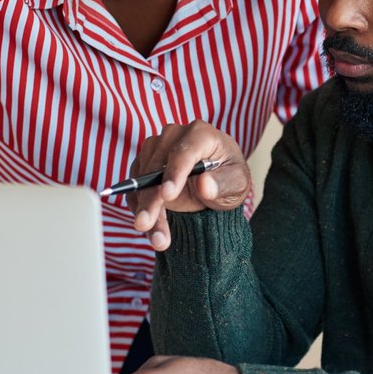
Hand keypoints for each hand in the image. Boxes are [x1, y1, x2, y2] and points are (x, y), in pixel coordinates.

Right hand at [128, 121, 251, 250]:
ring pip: (141, 181)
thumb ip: (223, 184)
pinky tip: (152, 231)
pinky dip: (140, 211)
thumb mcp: (237, 184)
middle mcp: (173, 136)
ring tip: (158, 239)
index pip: (183, 152)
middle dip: (151, 200)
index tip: (167, 196)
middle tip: (146, 225)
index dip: (174, 173)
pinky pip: (135, 190)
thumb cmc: (228, 177)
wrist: (215, 183)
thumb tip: (204, 184)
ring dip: (146, 211)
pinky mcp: (143, 166)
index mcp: (201, 134)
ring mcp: (155, 149)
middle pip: (156, 168)